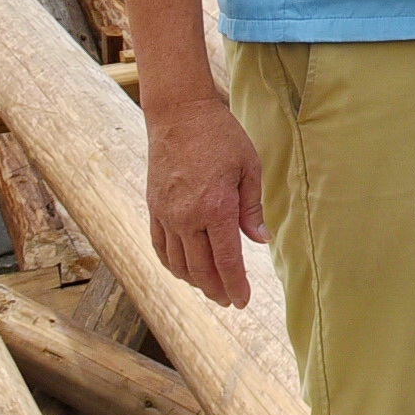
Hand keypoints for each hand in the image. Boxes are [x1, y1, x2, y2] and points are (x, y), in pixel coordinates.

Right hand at [145, 94, 266, 307]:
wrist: (179, 114)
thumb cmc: (220, 136)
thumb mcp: (249, 167)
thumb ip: (252, 208)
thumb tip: (260, 241)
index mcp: (216, 208)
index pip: (226, 260)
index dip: (235, 285)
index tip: (243, 300)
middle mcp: (187, 217)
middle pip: (201, 269)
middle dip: (217, 290)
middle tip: (230, 300)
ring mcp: (166, 214)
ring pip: (178, 263)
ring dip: (195, 281)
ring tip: (211, 287)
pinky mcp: (154, 208)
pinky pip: (160, 247)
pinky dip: (172, 264)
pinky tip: (184, 269)